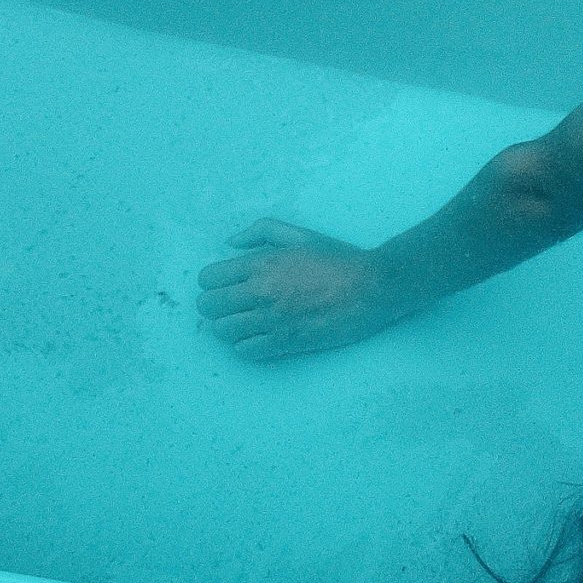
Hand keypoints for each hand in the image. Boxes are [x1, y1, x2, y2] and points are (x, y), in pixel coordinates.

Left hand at [195, 219, 404, 360]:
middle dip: (215, 306)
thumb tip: (230, 243)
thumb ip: (262, 231)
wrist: (373, 286)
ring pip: (222, 331)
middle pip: (209, 306)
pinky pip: (244, 351)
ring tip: (245, 322)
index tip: (226, 286)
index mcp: (262, 263)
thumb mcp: (302, 234)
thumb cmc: (339, 258)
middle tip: (233, 306)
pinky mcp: (285, 342)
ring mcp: (272, 319)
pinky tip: (260, 336)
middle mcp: (261, 291)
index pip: (209, 279)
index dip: (213, 283)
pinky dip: (246, 345)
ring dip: (229, 327)